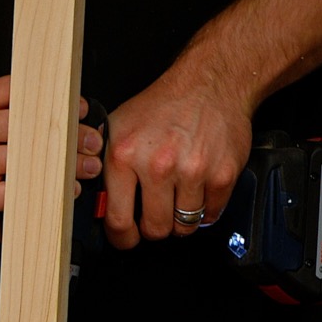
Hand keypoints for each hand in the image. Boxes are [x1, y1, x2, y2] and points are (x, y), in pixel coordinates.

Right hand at [0, 76, 104, 244]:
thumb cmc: (2, 149)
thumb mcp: (13, 119)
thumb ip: (38, 109)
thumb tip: (82, 111)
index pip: (19, 91)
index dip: (55, 99)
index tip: (82, 110)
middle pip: (24, 126)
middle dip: (67, 134)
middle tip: (94, 143)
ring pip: (24, 159)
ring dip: (65, 164)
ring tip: (89, 167)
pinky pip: (16, 192)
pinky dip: (48, 190)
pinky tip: (68, 188)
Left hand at [102, 70, 253, 248]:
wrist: (209, 83)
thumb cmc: (163, 105)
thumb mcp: (118, 128)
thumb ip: (106, 166)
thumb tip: (98, 203)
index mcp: (125, 156)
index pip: (118, 220)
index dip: (121, 238)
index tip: (126, 239)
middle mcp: (158, 165)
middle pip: (155, 228)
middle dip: (153, 228)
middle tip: (155, 217)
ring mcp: (192, 170)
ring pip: (184, 225)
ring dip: (180, 221)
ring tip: (177, 202)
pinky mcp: (222, 173)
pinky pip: (211, 214)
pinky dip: (205, 211)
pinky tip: (197, 194)